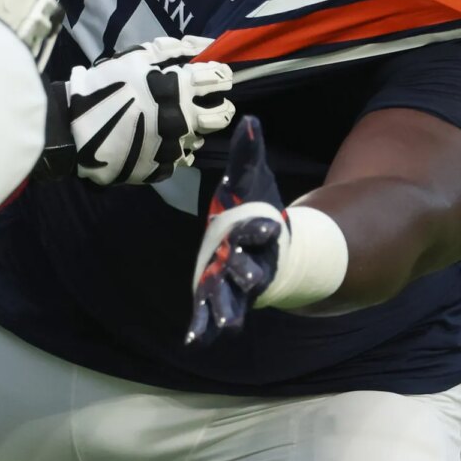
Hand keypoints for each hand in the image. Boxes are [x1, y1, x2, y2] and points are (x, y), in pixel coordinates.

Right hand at [54, 35, 233, 184]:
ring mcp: (174, 147)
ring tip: (178, 122)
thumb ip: (170, 50)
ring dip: (196, 129)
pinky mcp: (162, 168)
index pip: (218, 80)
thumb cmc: (104, 86)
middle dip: (221, 107)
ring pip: (201, 138)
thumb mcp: (134, 58)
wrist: (75, 131)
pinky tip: (161, 141)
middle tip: (211, 103)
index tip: (217, 76)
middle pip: (222, 115)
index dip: (221, 76)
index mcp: (178, 88)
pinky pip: (180, 159)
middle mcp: (184, 119)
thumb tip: (201, 45)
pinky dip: (175, 149)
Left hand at [187, 116, 287, 343]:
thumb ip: (248, 155)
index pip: (261, 231)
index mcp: (257, 234)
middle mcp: (249, 263)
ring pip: (233, 301)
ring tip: (227, 325)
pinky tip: (194, 340)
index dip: (261, 228)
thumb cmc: (255, 208)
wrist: (257, 240)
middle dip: (248, 275)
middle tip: (245, 279)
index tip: (266, 224)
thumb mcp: (249, 180)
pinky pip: (209, 315)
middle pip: (251, 273)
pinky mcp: (215, 295)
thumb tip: (249, 121)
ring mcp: (233, 284)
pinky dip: (203, 328)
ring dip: (228, 311)